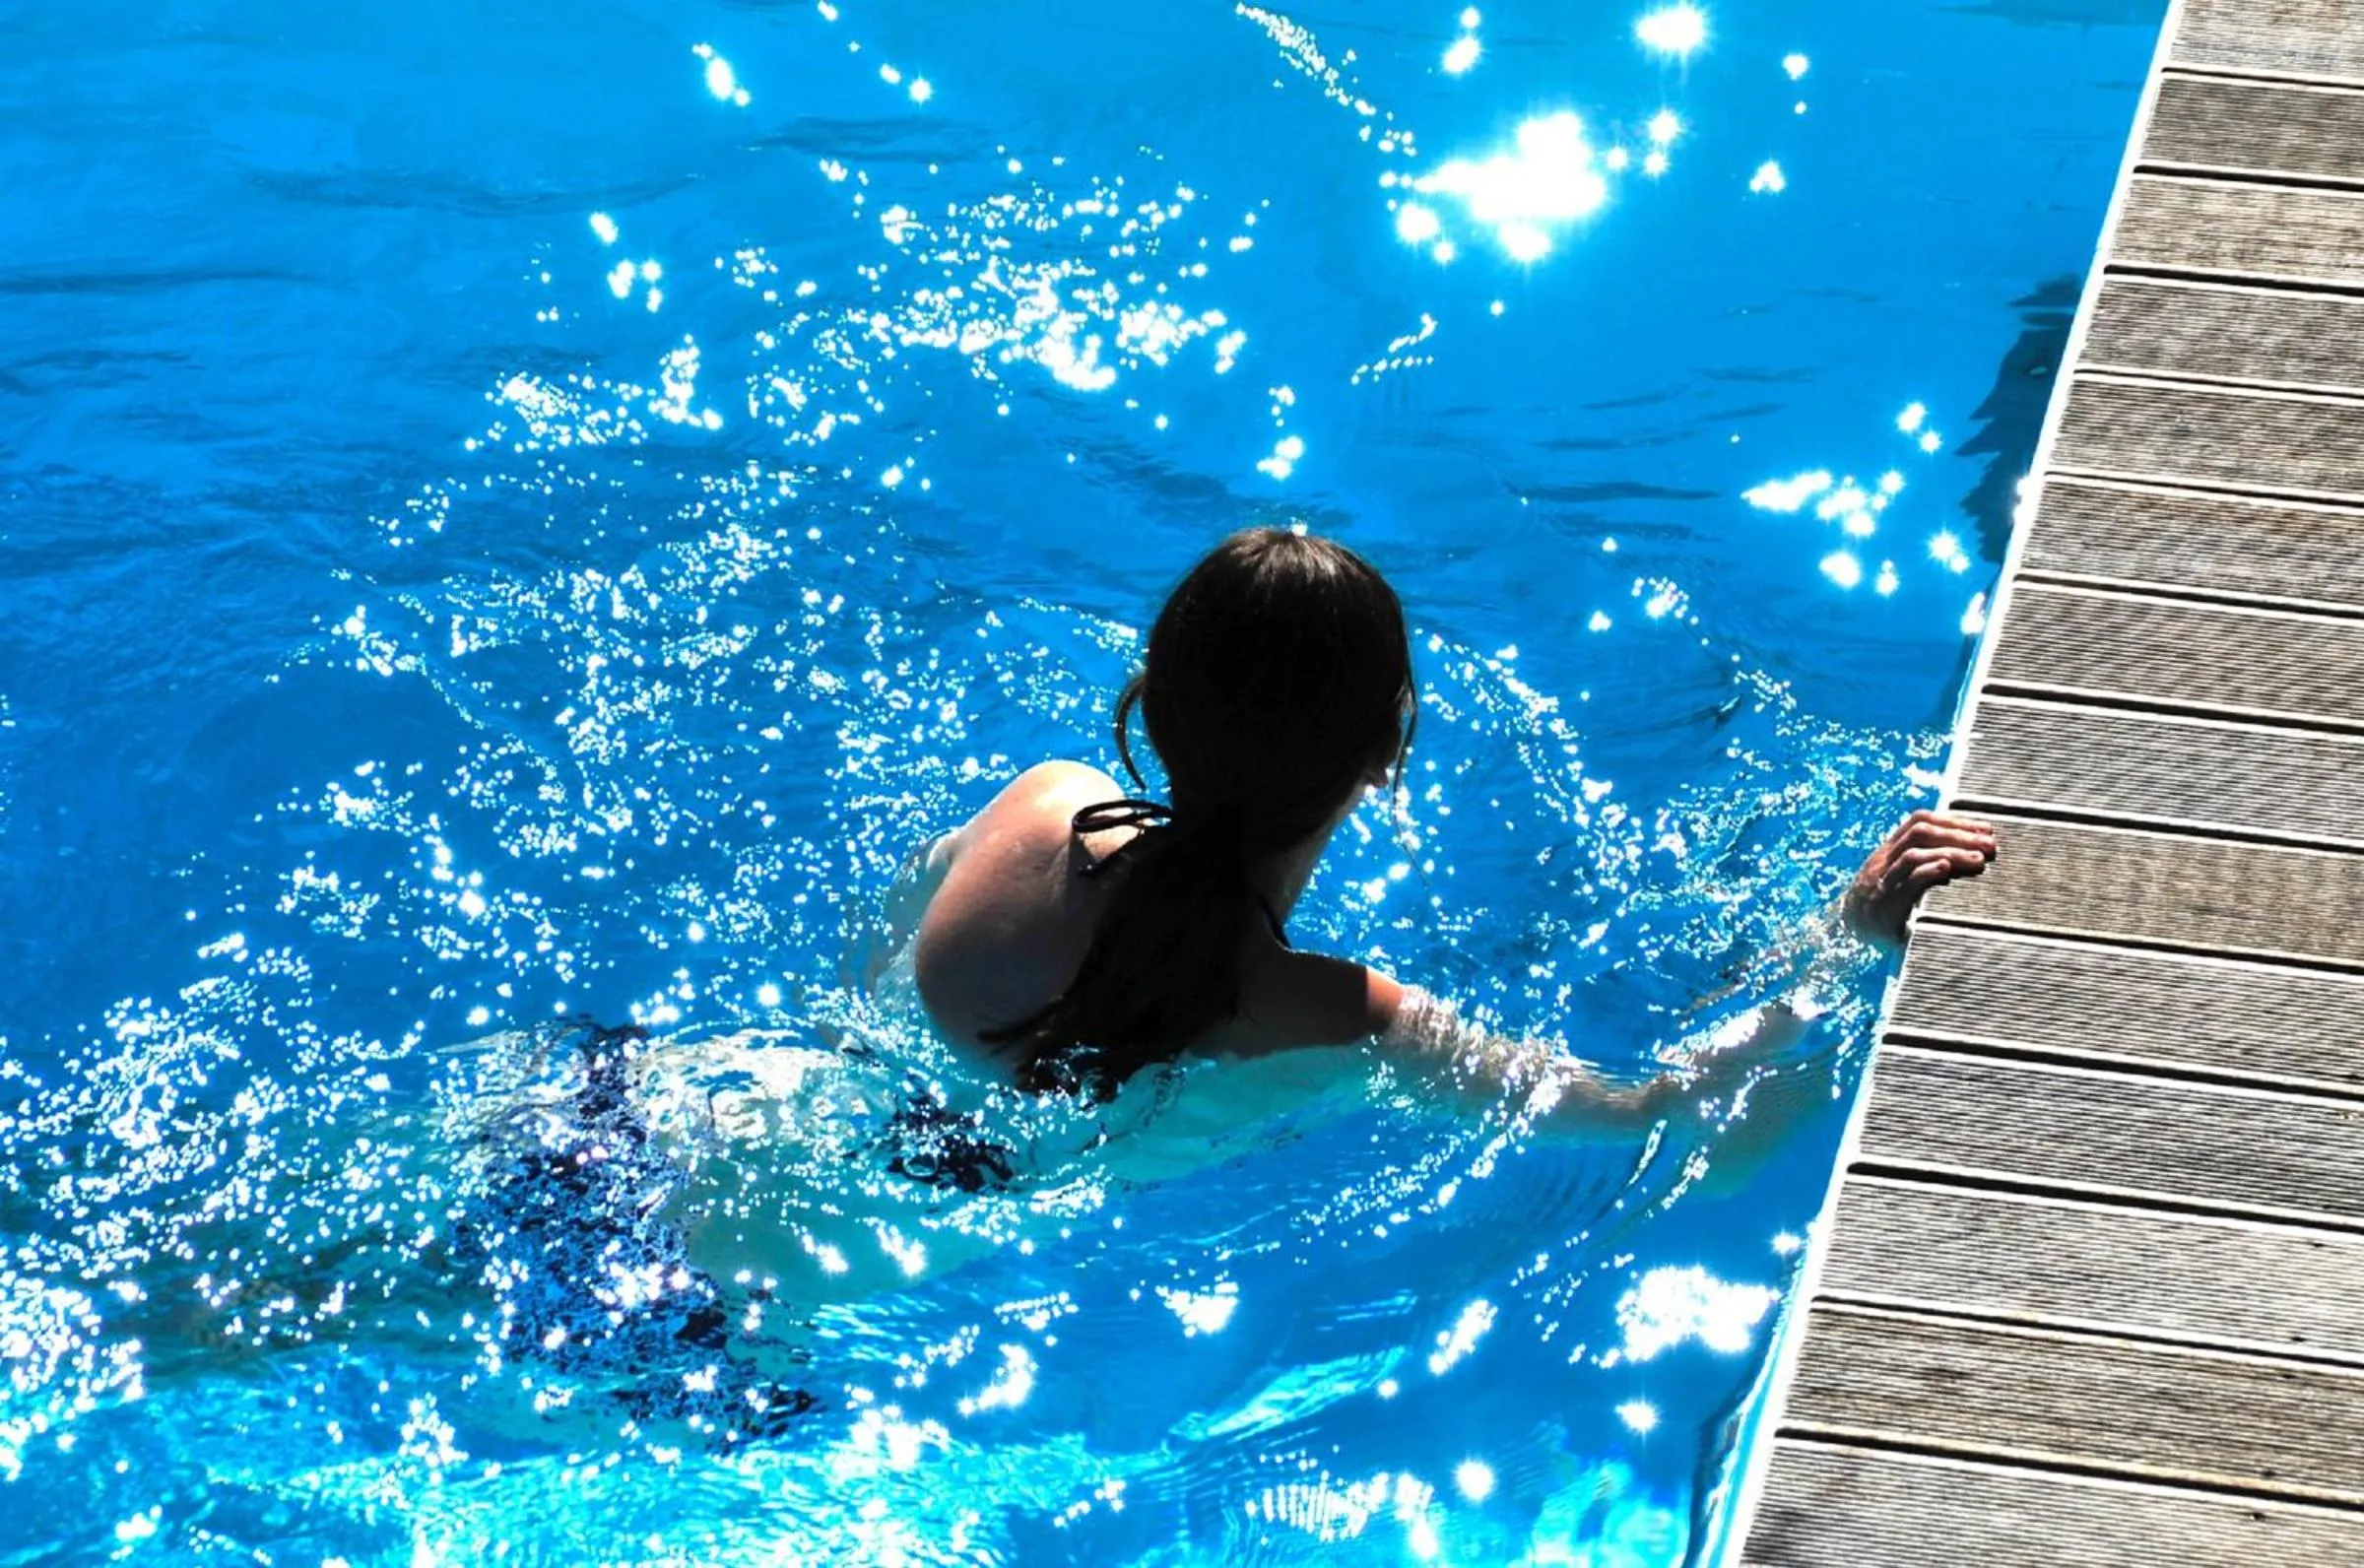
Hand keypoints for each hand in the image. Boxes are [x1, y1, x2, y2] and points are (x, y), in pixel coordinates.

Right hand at [1842, 810, 1996, 944]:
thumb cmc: (1883, 906)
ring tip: (1979, 861)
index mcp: (1889, 850)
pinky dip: (1928, 872)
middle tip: (1990, 845)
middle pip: (1920, 833)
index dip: (1954, 820)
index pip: (1920, 821)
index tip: (1985, 829)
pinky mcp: (1885, 905)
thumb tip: (1968, 854)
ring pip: (1914, 855)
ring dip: (1951, 853)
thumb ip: (1927, 864)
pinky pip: (1905, 882)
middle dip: (1959, 835)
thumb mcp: (1903, 878)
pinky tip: (1947, 871)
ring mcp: (1882, 881)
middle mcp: (1884, 860)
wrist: (1848, 933)